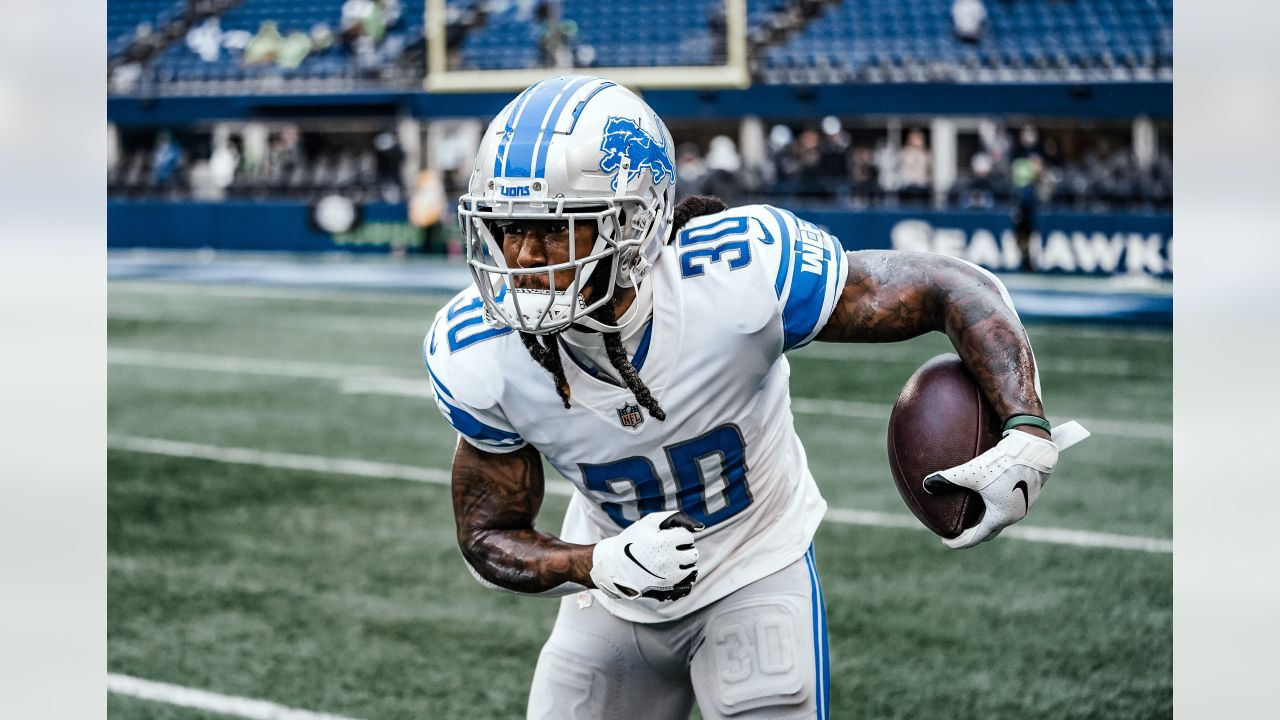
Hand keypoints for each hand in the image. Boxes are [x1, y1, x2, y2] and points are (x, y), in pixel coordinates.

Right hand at [590, 511, 702, 600]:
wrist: (614, 565)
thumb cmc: (633, 540)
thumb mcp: (650, 521)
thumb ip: (676, 517)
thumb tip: (701, 527)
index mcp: (664, 542)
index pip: (687, 537)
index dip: (678, 534)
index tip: (666, 537)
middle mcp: (668, 561)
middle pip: (693, 554)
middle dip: (684, 549)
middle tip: (669, 549)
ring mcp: (667, 577)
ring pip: (691, 569)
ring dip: (684, 563)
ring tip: (669, 560)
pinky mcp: (666, 589)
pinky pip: (686, 584)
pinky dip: (682, 576)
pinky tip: (671, 571)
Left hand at [924, 430, 1058, 548]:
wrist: (1033, 448)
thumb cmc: (1002, 463)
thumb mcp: (971, 472)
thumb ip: (948, 479)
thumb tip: (927, 484)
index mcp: (1001, 516)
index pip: (977, 536)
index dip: (960, 541)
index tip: (947, 541)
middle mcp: (1015, 514)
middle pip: (990, 529)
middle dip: (973, 531)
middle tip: (958, 529)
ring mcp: (1024, 504)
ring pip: (1001, 516)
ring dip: (985, 517)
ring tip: (971, 513)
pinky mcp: (1029, 491)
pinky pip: (1009, 503)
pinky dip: (995, 504)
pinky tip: (987, 493)